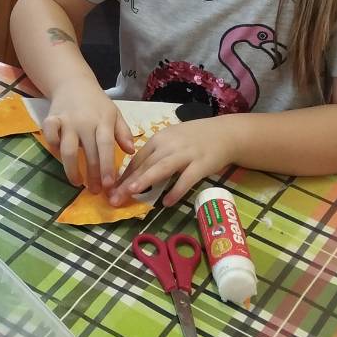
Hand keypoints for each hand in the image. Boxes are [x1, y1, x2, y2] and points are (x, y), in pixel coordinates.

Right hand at [40, 81, 132, 190]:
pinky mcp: (52, 119)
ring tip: (77, 182)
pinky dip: (53, 147)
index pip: (106, 146)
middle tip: (96, 191)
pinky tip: (59, 156)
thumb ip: (123, 132)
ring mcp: (67, 121)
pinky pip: (50, 136)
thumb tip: (132, 151)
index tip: (109, 185)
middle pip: (88, 152)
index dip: (107, 166)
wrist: (73, 82)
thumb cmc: (97, 103)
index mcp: (103, 121)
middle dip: (92, 175)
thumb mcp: (114, 114)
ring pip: (67, 150)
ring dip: (71, 169)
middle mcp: (85, 122)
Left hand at [109, 117, 235, 207]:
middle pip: (145, 164)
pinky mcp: (202, 164)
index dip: (124, 175)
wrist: (225, 133)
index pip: (137, 158)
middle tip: (114, 198)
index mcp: (159, 139)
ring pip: (162, 167)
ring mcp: (186, 154)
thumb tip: (135, 174)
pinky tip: (167, 202)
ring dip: (145, 180)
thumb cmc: (195, 139)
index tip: (111, 189)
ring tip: (131, 193)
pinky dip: (176, 190)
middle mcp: (170, 145)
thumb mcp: (172, 141)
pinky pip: (187, 179)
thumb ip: (156, 155)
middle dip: (128, 182)